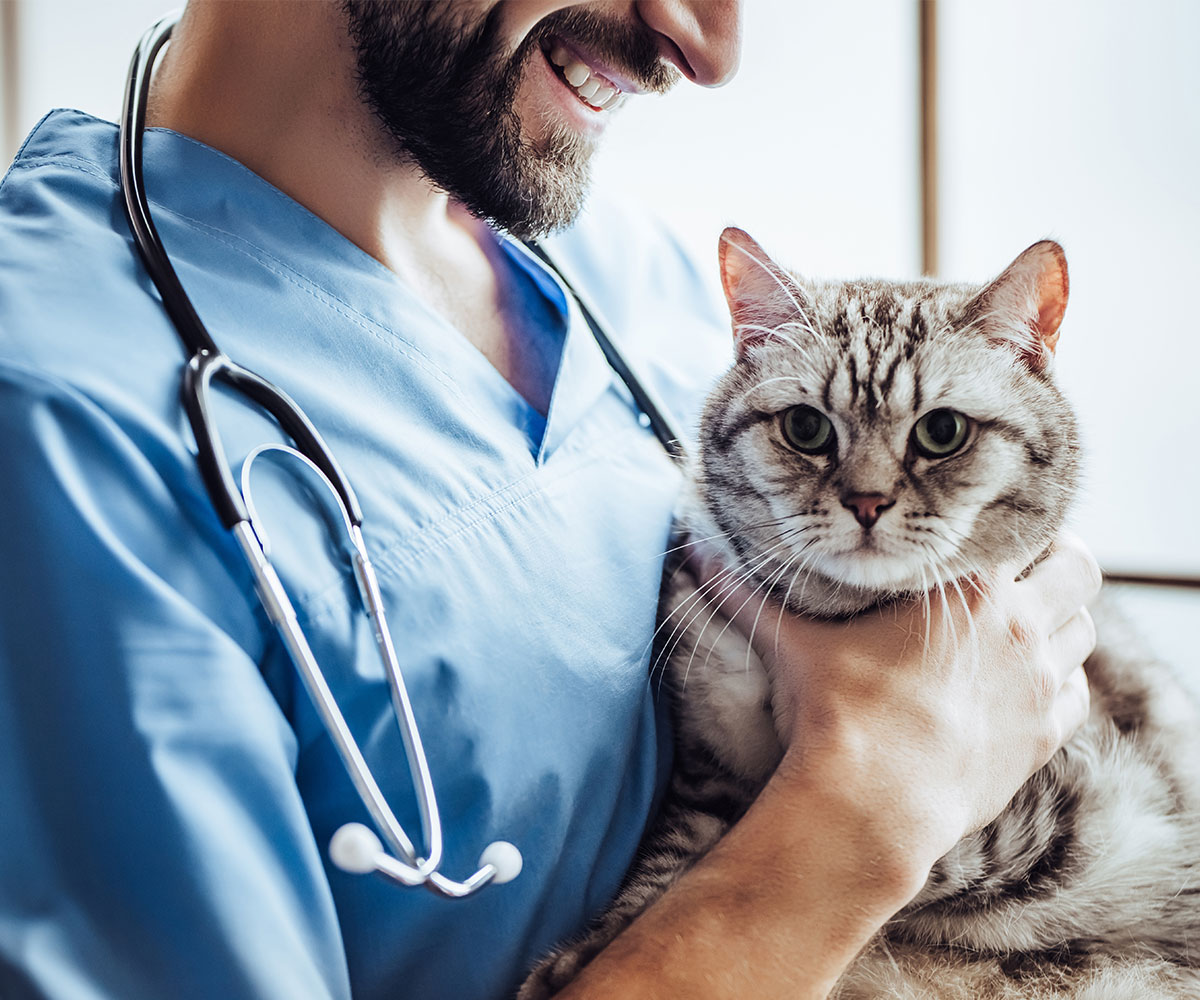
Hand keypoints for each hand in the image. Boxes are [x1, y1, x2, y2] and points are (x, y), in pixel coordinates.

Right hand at [693, 530, 1100, 884]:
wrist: (873, 805)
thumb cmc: (837, 713)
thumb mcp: (791, 643)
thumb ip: (745, 592)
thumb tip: (696, 551)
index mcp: (971, 590)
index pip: (1025, 527)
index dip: (1011, 522)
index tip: (989, 529)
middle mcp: (1021, 628)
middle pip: (1079, 569)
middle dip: (1059, 561)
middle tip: (1025, 568)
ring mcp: (1040, 685)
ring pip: (1084, 630)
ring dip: (1061, 621)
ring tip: (1023, 625)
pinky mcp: (1043, 737)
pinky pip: (1076, 694)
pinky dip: (1059, 683)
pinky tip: (1023, 685)